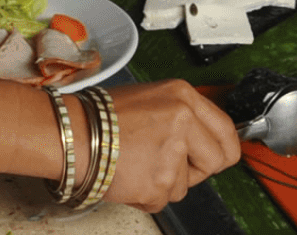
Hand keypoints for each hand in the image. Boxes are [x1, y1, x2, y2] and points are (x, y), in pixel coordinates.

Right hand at [99, 81, 240, 211]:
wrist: (70, 133)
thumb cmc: (99, 117)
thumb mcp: (150, 99)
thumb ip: (181, 117)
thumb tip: (203, 140)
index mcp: (183, 96)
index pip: (226, 130)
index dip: (222, 149)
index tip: (215, 157)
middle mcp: (183, 120)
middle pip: (216, 161)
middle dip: (195, 170)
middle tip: (167, 163)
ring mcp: (172, 153)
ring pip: (185, 185)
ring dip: (163, 182)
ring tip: (136, 162)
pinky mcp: (158, 182)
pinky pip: (162, 200)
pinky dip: (145, 194)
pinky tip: (128, 174)